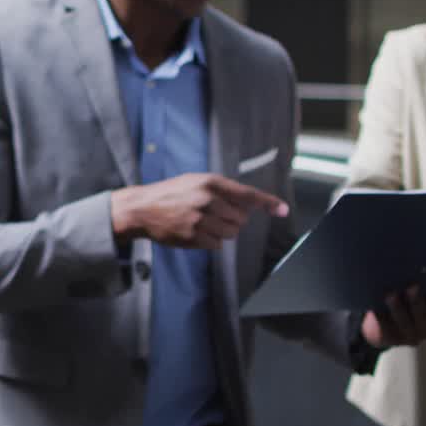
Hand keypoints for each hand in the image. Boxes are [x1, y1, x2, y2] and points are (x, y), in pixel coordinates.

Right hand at [110, 173, 288, 249]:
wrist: (142, 208)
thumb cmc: (172, 193)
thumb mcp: (196, 181)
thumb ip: (221, 190)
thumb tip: (249, 204)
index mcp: (210, 182)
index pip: (247, 194)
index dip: (267, 203)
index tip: (283, 210)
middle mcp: (207, 199)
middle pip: (241, 219)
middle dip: (233, 220)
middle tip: (215, 215)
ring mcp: (200, 219)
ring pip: (231, 234)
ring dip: (223, 232)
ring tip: (204, 223)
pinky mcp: (193, 236)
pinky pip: (217, 245)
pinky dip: (211, 241)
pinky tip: (196, 232)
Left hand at [361, 275, 425, 348]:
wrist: (381, 332)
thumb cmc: (402, 307)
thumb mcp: (414, 298)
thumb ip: (421, 287)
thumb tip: (422, 264)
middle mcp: (425, 327)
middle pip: (424, 313)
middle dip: (417, 300)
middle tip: (413, 286)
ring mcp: (409, 336)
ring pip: (404, 321)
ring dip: (397, 308)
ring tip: (390, 295)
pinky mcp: (391, 339)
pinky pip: (385, 327)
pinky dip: (380, 316)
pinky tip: (374, 308)